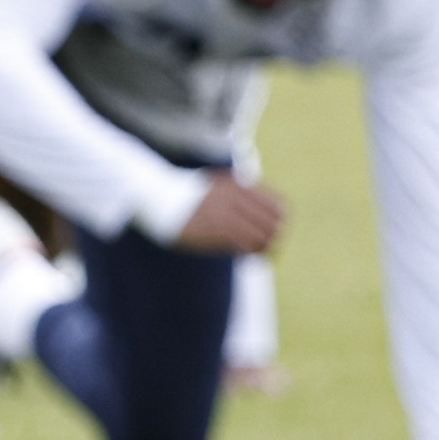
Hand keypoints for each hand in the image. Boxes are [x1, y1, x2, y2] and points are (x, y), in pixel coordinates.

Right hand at [173, 175, 287, 256]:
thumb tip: (259, 201)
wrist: (157, 197)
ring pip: (264, 236)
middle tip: (266, 247)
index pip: (279, 205)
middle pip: (275, 222)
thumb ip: (239, 189)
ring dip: (263, 248)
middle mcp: (238, 198)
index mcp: (240, 185)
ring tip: (254, 255)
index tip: (273, 230)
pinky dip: (249, 253)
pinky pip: (246, 245)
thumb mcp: (216, 182)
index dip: (281, 220)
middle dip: (274, 237)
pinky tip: (240, 256)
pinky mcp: (218, 230)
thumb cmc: (185, 192)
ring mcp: (228, 213)